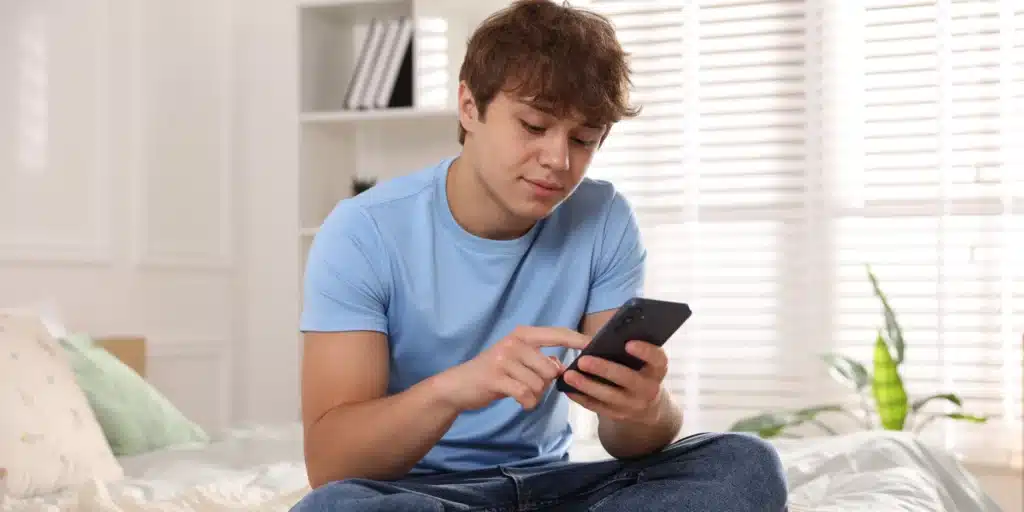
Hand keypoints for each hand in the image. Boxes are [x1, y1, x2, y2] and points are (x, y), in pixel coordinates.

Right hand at [432, 326, 590, 411]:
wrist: (460, 385)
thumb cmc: (494, 372)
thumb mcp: (517, 360)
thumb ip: (541, 360)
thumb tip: (562, 367)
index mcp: (522, 334)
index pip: (557, 334)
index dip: (577, 339)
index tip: (594, 343)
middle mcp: (514, 342)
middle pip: (550, 368)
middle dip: (544, 383)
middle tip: (528, 384)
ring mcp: (504, 359)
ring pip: (539, 384)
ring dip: (534, 395)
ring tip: (520, 392)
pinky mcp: (497, 378)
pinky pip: (526, 395)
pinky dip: (527, 403)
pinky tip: (519, 402)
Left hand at [562, 340, 668, 424]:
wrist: (647, 404)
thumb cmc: (639, 370)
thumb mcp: (643, 360)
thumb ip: (630, 347)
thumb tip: (608, 332)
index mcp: (657, 370)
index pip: (657, 359)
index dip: (645, 351)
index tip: (627, 343)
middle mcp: (649, 389)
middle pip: (627, 378)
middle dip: (604, 369)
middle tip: (583, 360)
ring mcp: (634, 405)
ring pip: (609, 396)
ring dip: (586, 385)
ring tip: (569, 375)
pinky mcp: (618, 415)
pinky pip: (597, 407)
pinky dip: (581, 397)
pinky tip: (568, 388)